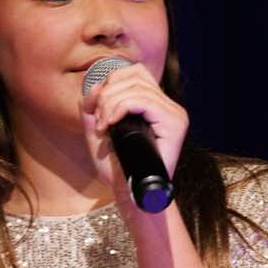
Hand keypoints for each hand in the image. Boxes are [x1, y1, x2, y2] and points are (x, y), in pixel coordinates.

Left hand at [79, 63, 188, 204]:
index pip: (135, 72)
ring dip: (111, 103)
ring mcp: (174, 114)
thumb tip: (91, 87)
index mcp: (155, 104)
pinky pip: (144, 101)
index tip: (94, 110)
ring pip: (137, 87)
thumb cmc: (118, 169)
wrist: (131, 195)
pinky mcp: (176, 123)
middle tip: (97, 121)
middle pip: (134, 76)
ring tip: (103, 126)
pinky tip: (111, 124)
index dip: (109, 82)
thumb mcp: (99, 132)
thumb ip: (93, 109)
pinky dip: (121, 108)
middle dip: (107, 94)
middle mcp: (168, 106)